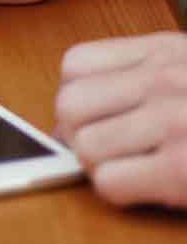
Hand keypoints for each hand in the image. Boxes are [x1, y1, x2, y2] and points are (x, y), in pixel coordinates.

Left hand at [56, 32, 186, 209]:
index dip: (77, 100)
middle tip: (114, 152)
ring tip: (141, 169)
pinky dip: (124, 191)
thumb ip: (139, 80)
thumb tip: (68, 120)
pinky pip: (108, 181)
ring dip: (102, 166)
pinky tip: (155, 187)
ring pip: (83, 145)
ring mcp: (173, 121)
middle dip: (80, 135)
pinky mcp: (182, 169)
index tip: (97, 120)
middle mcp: (167, 79)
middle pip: (69, 105)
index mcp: (168, 51)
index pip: (76, 65)